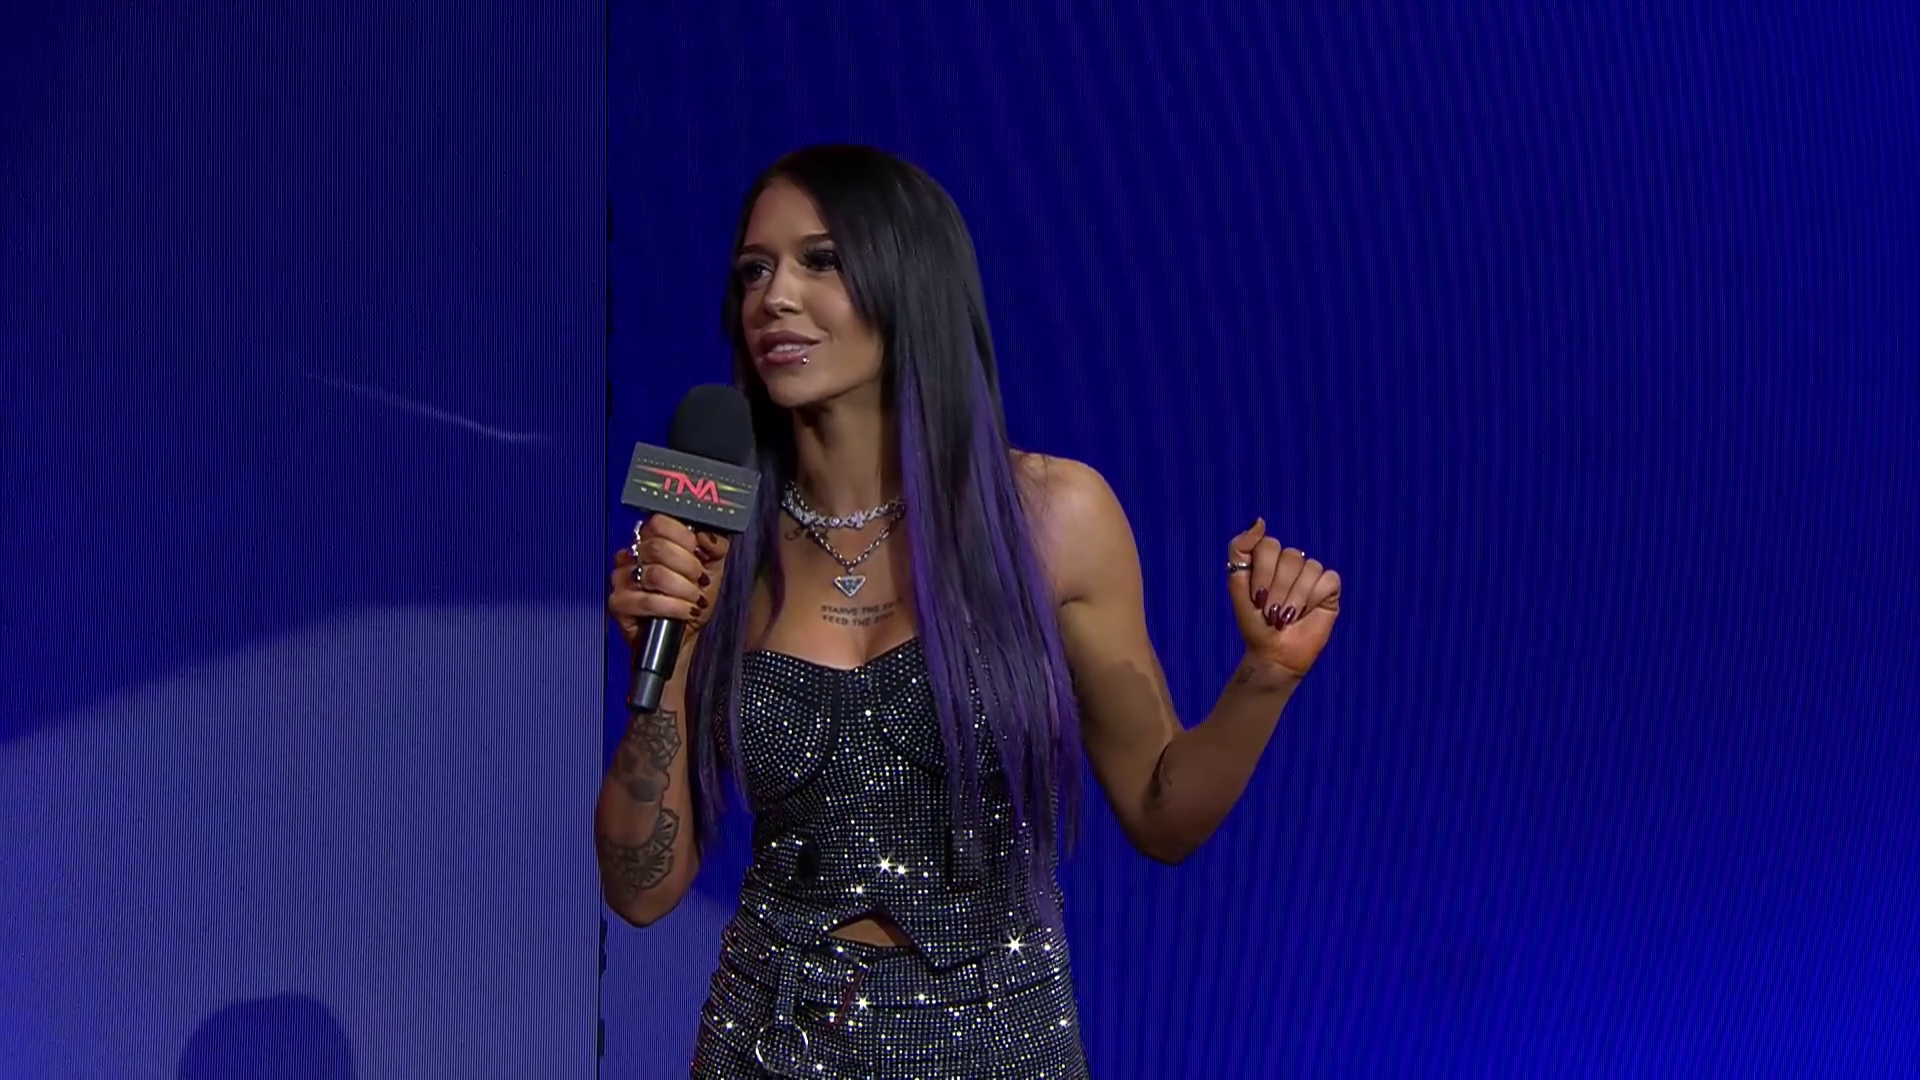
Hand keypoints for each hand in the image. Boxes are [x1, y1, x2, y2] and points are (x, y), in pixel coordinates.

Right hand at [607, 514, 729, 649]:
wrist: (685, 633)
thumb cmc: (693, 598)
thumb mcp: (713, 568)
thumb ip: (716, 546)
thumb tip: (705, 535)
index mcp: (652, 539)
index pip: (659, 522)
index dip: (684, 538)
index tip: (699, 553)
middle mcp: (632, 555)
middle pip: (657, 548)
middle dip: (688, 567)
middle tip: (700, 580)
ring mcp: (622, 578)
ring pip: (655, 575)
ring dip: (684, 589)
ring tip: (695, 599)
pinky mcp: (618, 602)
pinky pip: (647, 601)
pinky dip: (673, 607)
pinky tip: (686, 611)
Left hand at [1226, 518, 1341, 679]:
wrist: (1274, 654)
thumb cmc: (1254, 623)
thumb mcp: (1237, 586)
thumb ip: (1240, 550)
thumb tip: (1260, 521)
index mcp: (1267, 558)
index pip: (1268, 545)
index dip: (1262, 574)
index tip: (1256, 599)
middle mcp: (1291, 562)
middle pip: (1290, 556)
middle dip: (1278, 591)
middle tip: (1272, 613)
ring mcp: (1311, 573)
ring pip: (1309, 568)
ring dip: (1295, 600)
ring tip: (1287, 618)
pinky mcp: (1329, 588)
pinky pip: (1327, 580)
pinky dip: (1313, 600)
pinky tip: (1307, 613)